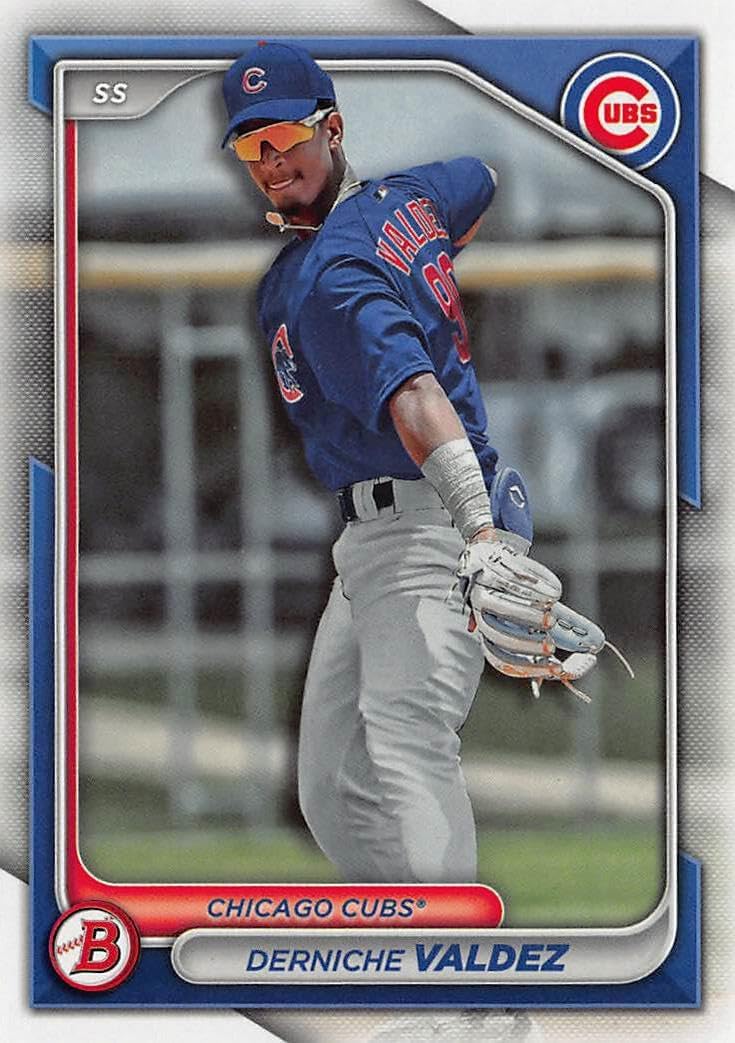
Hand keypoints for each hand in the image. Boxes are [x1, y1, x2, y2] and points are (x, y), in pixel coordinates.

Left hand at [457, 538, 625, 701]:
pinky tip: (555, 594)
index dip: (528, 666)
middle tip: (551, 646)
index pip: (500, 658)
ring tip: (552, 617)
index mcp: (487, 631)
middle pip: (497, 634)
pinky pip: (512, 580)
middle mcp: (481, 612)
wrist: (497, 554)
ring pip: (502, 606)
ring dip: (529, 616)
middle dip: (526, 643)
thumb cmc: (520, 593)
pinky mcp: (492, 568)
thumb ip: (554, 637)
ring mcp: (484, 589)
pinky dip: (536, 589)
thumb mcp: (535, 617)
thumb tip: (576, 663)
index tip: (556, 668)